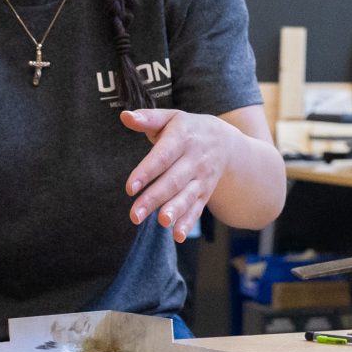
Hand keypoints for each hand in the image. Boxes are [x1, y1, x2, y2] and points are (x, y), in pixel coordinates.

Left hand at [122, 108, 238, 240]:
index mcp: (182, 138)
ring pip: (187, 196)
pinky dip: (188, 222)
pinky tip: (178, 235)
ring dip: (175, 211)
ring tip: (161, 222)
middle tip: (134, 216)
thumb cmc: (188, 129)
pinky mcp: (205, 192)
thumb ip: (147, 118)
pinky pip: (198, 209)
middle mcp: (195, 160)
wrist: (226, 141)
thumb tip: (125, 116)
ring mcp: (202, 178)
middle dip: (154, 199)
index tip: (129, 188)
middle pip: (173, 181)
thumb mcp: (171, 118)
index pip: (163, 157)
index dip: (146, 172)